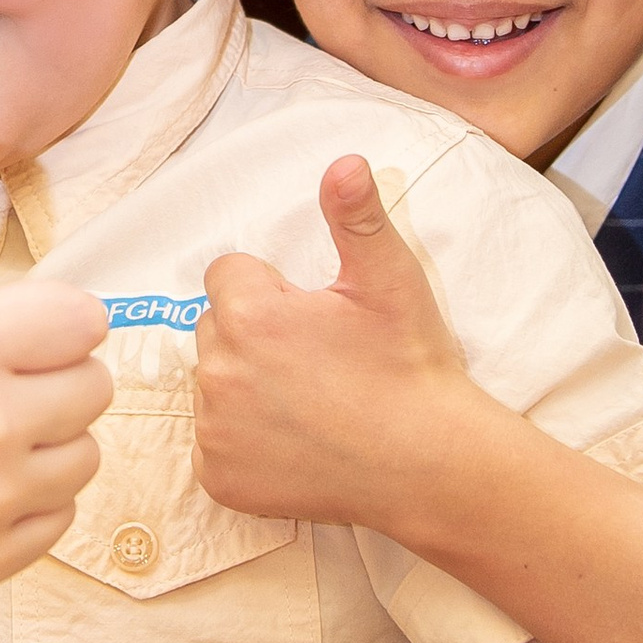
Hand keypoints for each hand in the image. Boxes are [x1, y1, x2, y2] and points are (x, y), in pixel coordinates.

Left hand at [196, 156, 477, 532]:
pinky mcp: (217, 479)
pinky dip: (242, 443)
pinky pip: (212, 443)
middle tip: (316, 361)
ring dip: (247, 386)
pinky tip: (295, 443)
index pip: (228, 275)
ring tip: (311, 402)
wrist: (430, 465)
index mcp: (250, 315)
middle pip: (216, 328)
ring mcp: (215, 431)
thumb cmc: (411, 367)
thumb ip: (356, 216)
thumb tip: (345, 163)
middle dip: (254, 335)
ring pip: (213, 385)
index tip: (314, 318)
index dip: (272, 291)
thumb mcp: (390, 280)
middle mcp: (218, 372)